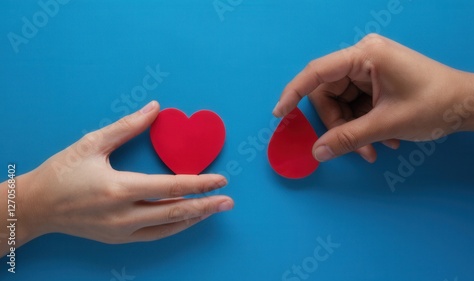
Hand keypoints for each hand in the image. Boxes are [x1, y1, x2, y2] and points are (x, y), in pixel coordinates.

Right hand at [1, 101, 233, 255]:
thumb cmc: (62, 171)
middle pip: (176, 213)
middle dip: (205, 207)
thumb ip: (128, 126)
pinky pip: (153, 235)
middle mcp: (123, 216)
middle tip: (228, 201)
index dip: (199, 183)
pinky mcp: (117, 240)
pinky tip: (186, 218)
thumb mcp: (92, 143)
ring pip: (167, 228)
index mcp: (119, 189)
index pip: (171, 187)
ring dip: (193, 219)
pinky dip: (173, 226)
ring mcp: (121, 232)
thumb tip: (155, 107)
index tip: (221, 180)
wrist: (36, 206)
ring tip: (213, 210)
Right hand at [273, 34, 473, 162]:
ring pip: (341, 103)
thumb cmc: (435, 104)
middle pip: (328, 93)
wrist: (468, 104)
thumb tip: (316, 152)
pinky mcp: (375, 81)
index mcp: (365, 55)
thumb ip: (348, 138)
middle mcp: (363, 58)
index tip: (279, 113)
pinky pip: (355, 105)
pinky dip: (364, 125)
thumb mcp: (387, 125)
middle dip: (339, 124)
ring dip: (354, 129)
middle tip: (355, 148)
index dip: (293, 93)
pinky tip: (384, 141)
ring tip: (376, 149)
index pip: (317, 72)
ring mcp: (369, 69)